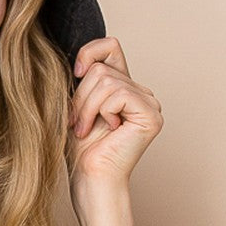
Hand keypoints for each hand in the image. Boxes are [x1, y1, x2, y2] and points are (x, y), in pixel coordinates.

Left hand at [65, 37, 162, 186]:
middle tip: (77, 122)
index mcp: (124, 87)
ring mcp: (149, 103)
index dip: (88, 54)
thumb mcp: (76, 104)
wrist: (89, 179)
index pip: (110, 46)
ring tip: (85, 129)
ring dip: (87, 107)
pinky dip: (101, 112)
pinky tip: (107, 130)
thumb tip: (77, 54)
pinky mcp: (151, 114)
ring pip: (106, 81)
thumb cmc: (80, 149)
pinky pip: (118, 93)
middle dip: (81, 96)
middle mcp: (140, 92)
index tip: (74, 76)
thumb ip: (82, 77)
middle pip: (103, 68)